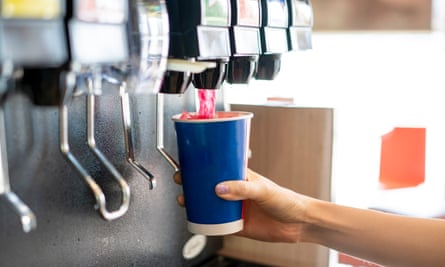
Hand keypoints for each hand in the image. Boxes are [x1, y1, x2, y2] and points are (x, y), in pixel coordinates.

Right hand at [174, 169, 309, 242]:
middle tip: (181, 180)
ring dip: (194, 202)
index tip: (189, 162)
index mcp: (241, 177)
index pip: (218, 167)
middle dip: (192, 182)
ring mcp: (234, 208)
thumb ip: (242, 189)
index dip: (202, 164)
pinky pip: (215, 223)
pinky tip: (197, 219)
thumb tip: (219, 188)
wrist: (298, 224)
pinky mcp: (235, 224)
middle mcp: (235, 191)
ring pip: (209, 203)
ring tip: (184, 200)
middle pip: (208, 185)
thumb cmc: (286, 200)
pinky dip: (204, 221)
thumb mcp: (264, 190)